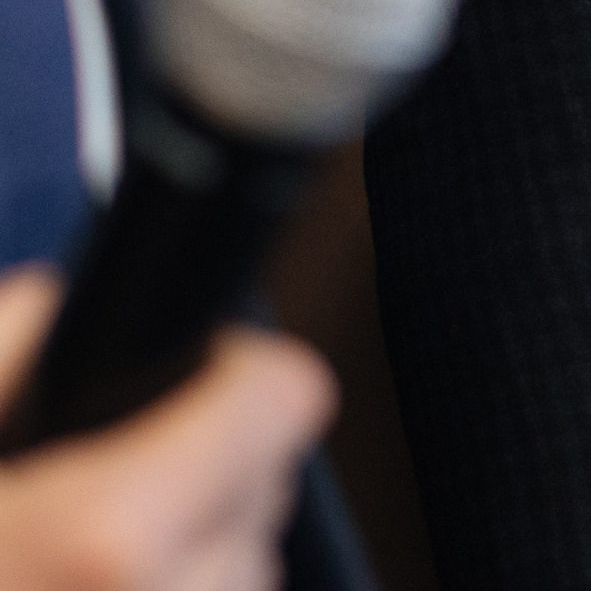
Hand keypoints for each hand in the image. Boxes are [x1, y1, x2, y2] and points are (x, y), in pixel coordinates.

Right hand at [0, 264, 335, 590]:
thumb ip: (4, 356)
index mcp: (109, 535)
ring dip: (190, 561)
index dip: (233, 373)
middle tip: (108, 483)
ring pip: (241, 578)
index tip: (197, 373)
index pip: (280, 400)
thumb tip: (56, 308)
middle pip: (262, 492)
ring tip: (81, 567)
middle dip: (205, 471)